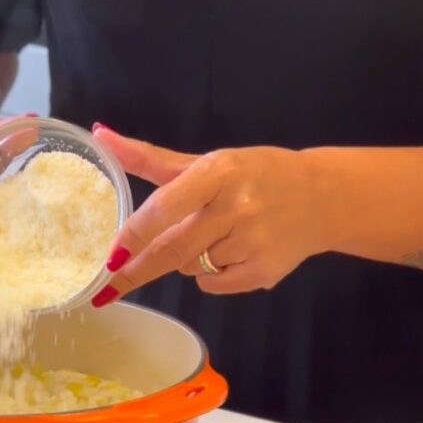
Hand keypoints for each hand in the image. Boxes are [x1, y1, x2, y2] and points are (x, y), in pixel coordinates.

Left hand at [91, 125, 333, 305]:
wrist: (321, 198)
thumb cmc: (255, 175)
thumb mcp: (206, 161)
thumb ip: (150, 157)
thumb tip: (101, 134)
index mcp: (219, 172)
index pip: (166, 207)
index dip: (134, 235)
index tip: (110, 258)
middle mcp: (237, 207)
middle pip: (173, 250)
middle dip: (136, 270)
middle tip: (107, 288)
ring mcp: (253, 243)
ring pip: (189, 267)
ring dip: (184, 260)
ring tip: (215, 236)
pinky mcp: (264, 272)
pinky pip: (212, 284)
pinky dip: (209, 275)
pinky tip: (232, 252)